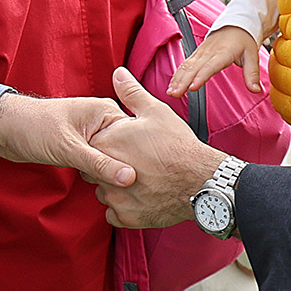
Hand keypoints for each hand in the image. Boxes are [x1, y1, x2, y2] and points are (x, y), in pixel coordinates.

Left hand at [0, 92, 131, 187]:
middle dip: (129, 170)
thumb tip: (129, 178)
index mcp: (106, 112)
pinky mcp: (84, 148)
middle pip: (126, 150)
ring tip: (125, 195)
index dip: (141, 160)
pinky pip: (101, 163)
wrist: (7, 129)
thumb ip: (99, 164)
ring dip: (115, 175)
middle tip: (136, 192)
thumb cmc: (34, 128)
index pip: (134, 137)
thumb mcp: (69, 148)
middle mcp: (103, 122)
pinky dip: (103, 175)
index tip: (148, 181)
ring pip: (113, 159)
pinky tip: (109, 191)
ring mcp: (94, 135)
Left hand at [91, 68, 226, 227]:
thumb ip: (130, 93)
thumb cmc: (177, 144)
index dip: (108, 144)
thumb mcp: (154, 111)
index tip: (125, 145)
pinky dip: (125, 207)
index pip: (91, 145)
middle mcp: (103, 172)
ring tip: (140, 180)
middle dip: (108, 166)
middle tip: (133, 163)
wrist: (200, 180)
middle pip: (94, 170)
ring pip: (104, 192)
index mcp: (106, 143)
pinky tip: (141, 197)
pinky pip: (114, 213)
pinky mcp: (125, 217)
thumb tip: (117, 73)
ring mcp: (113, 198)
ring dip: (115, 188)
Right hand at [167, 26, 260, 96]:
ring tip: (171, 92)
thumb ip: (252, 74)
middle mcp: (209, 52)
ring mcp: (201, 53)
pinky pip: (184, 65)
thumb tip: (257, 90)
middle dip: (182, 81)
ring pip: (186, 66)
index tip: (192, 87)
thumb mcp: (252, 56)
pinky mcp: (196, 55)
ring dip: (177, 79)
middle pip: (193, 68)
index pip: (210, 66)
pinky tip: (172, 85)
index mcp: (223, 52)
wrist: (235, 25)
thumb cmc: (243, 41)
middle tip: (175, 94)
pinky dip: (177, 75)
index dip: (200, 76)